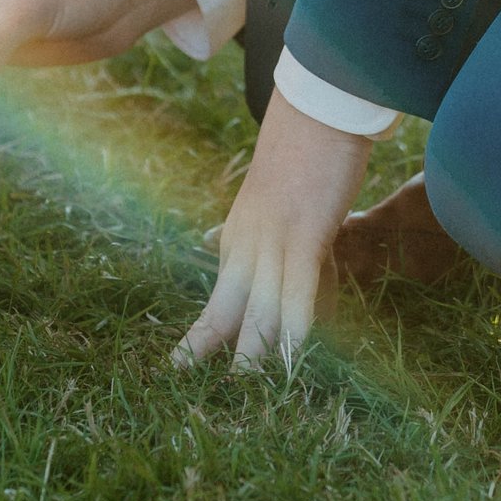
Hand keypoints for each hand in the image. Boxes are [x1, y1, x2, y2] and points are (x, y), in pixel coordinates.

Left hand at [175, 91, 374, 372]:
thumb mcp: (281, 198)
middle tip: (187, 395)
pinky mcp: (307, 232)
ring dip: (255, 358)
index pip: (220, 299)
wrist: (318, 101)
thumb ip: (277, 235)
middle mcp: (246, 242)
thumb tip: (285, 261)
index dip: (204, 338)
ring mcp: (274, 239)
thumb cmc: (305, 145)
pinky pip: (299, 289)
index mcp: (237, 235)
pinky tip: (293, 359)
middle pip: (224, 311)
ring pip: (259, 310)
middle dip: (208, 356)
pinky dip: (297, 327)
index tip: (182, 368)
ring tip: (245, 399)